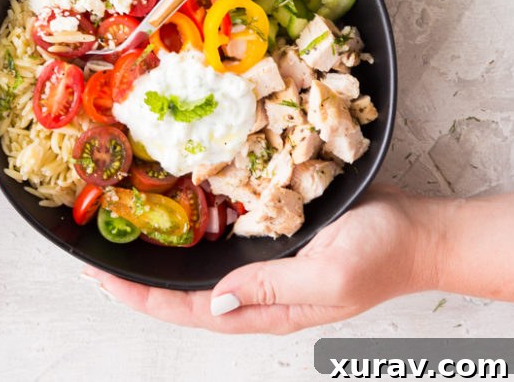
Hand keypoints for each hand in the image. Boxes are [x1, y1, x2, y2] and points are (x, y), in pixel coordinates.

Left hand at [80, 186, 438, 333]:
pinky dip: (196, 222)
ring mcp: (265, 261)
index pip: (187, 311)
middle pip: (183, 291)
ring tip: (124, 227)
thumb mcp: (328, 279)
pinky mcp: (275, 232)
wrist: (418, 231)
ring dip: (162, 248)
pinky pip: (226, 233)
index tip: (100, 278)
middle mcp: (257, 288)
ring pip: (200, 262)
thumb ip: (271, 290)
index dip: (140, 298)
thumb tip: (213, 301)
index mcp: (265, 308)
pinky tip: (178, 201)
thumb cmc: (381, 256)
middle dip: (138, 277)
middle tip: (96, 251)